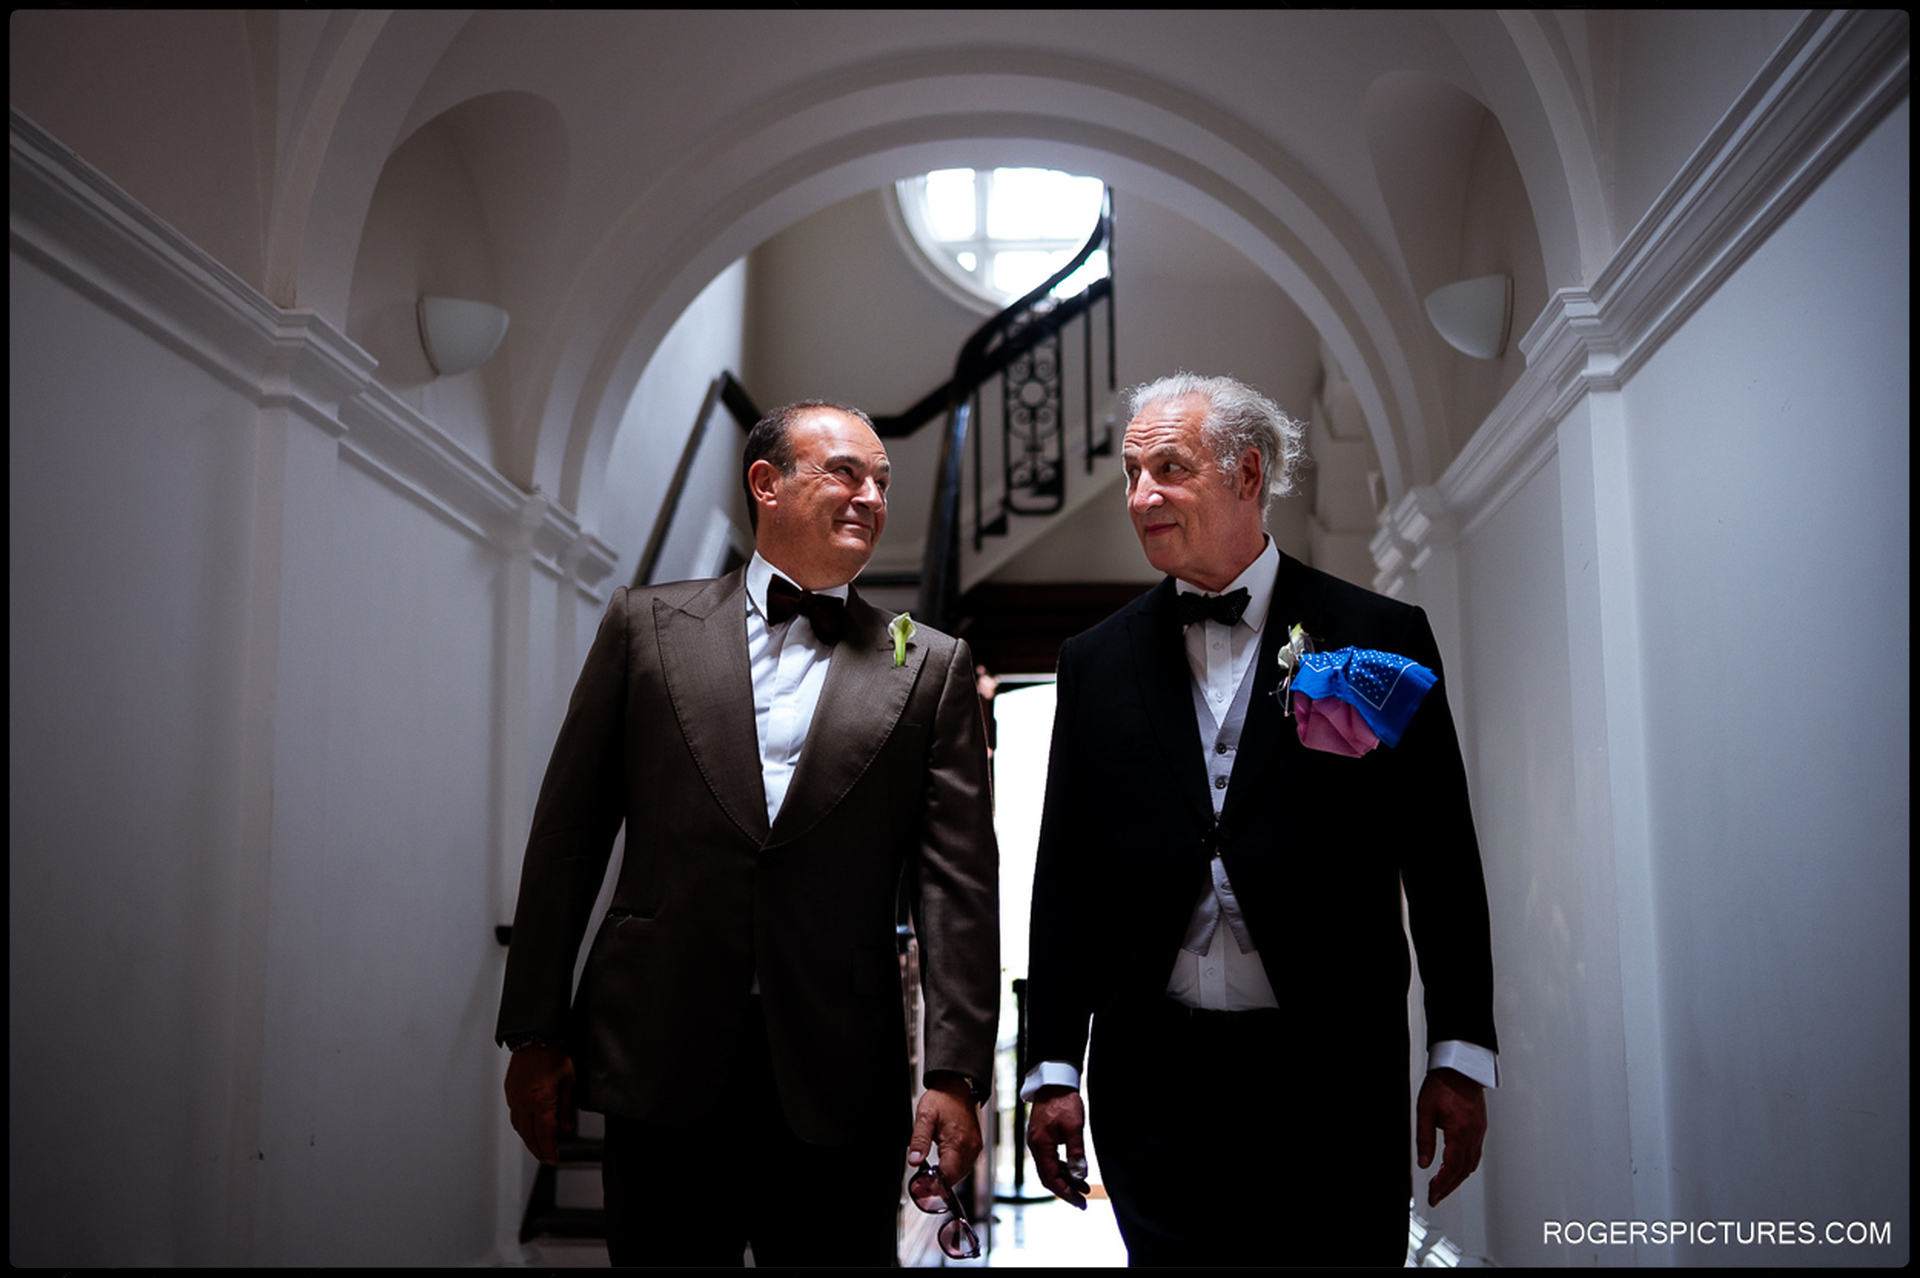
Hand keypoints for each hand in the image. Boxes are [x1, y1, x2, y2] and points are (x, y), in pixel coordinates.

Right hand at [504, 1044, 575, 1165]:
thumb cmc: (553, 1055)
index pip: (544, 1135)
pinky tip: (526, 1129)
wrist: (534, 1037)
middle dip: (538, 1151)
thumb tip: (565, 1128)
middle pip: (530, 1136)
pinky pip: (514, 1116)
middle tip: (546, 1159)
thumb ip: (567, 1108)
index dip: (549, 1151)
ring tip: (537, 1148)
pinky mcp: (510, 1092)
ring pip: (520, 1128)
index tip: (553, 1159)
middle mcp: (525, 1103)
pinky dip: (521, 1127)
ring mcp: (515, 1098)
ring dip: (528, 1141)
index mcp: (541, 1102)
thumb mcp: (569, 1082)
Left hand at [907, 1075, 981, 1184]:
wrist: (957, 1088)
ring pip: (961, 1174)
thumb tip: (914, 1161)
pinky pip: (965, 1166)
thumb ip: (919, 1141)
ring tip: (932, 1170)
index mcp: (958, 1142)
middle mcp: (970, 1148)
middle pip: (955, 1178)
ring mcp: (975, 1148)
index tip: (921, 1184)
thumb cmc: (943, 1099)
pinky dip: (954, 1169)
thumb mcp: (924, 1117)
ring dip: (946, 1176)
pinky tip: (943, 1163)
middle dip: (939, 1182)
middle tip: (923, 1178)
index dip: (933, 1184)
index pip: (947, 1176)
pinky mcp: (975, 1146)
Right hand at [1026, 1085, 1089, 1208]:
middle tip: (1082, 1201)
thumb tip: (1080, 1175)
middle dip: (1065, 1190)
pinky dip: (1062, 1168)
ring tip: (1083, 1187)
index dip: (1065, 1192)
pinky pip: (1051, 1159)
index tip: (1079, 1202)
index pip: (1051, 1177)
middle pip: (1049, 1177)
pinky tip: (1074, 1171)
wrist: (1054, 1081)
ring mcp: (1038, 1142)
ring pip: (1050, 1169)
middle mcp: (1036, 1146)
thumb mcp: (1074, 1128)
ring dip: (1066, 1179)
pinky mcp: (1042, 1138)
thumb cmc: (1063, 1101)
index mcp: (1041, 1145)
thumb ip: (1076, 1152)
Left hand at [1416, 1067, 1486, 1206]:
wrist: (1461, 1067)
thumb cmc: (1443, 1082)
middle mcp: (1474, 1134)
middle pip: (1464, 1170)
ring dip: (1458, 1179)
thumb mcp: (1425, 1110)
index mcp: (1461, 1130)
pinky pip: (1475, 1154)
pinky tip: (1455, 1169)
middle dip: (1449, 1187)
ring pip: (1471, 1164)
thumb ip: (1424, 1138)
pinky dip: (1464, 1166)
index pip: (1453, 1167)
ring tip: (1443, 1187)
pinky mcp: (1480, 1128)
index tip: (1433, 1194)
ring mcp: (1479, 1131)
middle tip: (1436, 1197)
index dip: (1443, 1184)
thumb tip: (1424, 1162)